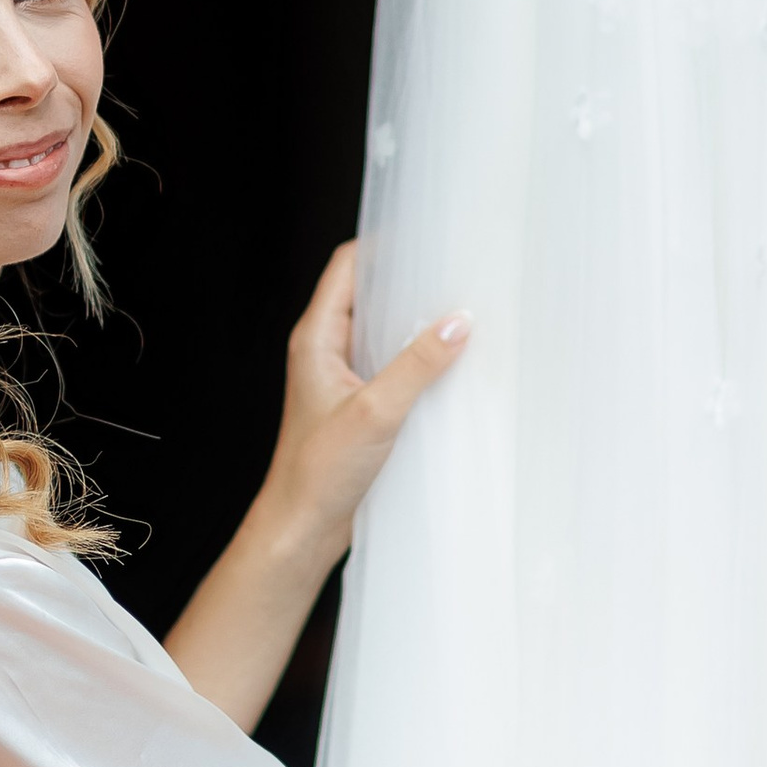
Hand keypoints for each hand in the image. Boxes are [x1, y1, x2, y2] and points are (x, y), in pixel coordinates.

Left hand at [267, 242, 471, 572]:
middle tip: (457, 276)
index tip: (425, 237)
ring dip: (418, 327)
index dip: (383, 246)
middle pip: (371, 296)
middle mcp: (327, 351)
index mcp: (316, 338)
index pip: (347, 267)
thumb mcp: (375, 413)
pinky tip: (453, 368)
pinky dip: (420, 362)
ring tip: (463, 317)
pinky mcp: (362, 407)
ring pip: (386, 334)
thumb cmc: (317, 473)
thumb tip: (456, 324)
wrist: (303, 529)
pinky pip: (394, 369)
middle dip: (411, 285)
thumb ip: (416, 366)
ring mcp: (345, 379)